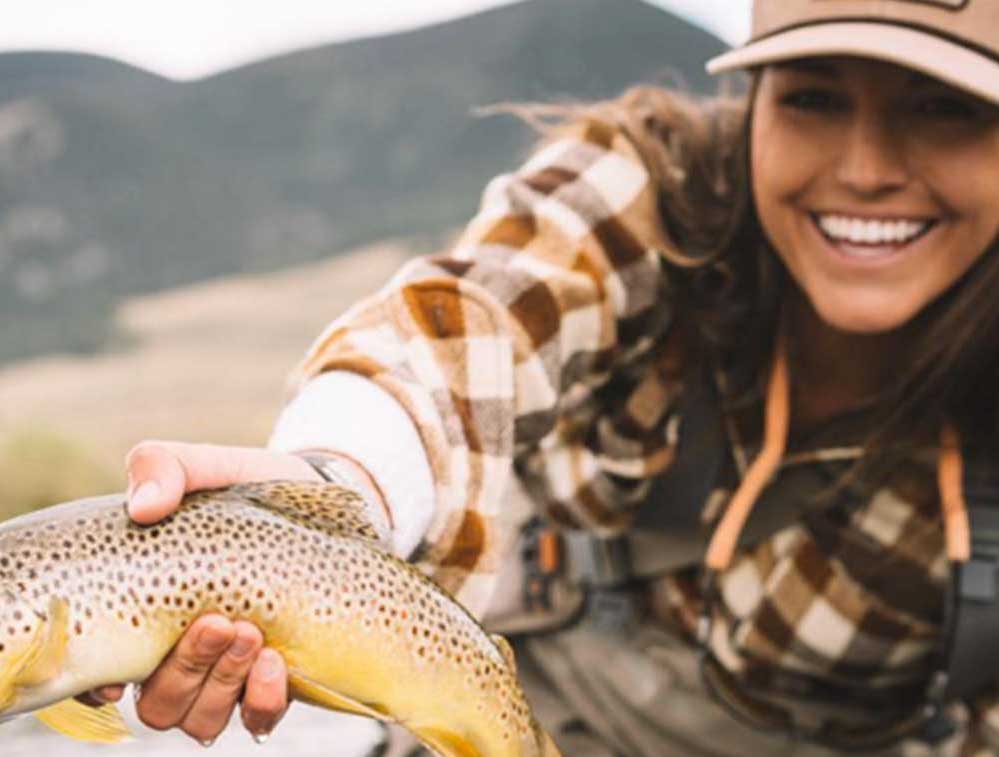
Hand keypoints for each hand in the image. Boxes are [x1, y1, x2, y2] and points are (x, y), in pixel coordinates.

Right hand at [79, 441, 320, 742]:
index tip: (117, 674)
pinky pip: (259, 718)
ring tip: (251, 633)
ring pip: (201, 720)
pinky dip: (261, 699)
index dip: (99, 684)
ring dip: (221, 684)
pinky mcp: (276, 681)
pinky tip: (276, 662)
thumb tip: (144, 506)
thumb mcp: (202, 468)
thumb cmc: (242, 488)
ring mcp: (228, 674)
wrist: (317, 499)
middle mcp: (180, 656)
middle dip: (183, 670)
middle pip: (158, 703)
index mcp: (146, 615)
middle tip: (216, 621)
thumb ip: (162, 469)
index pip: (103, 673)